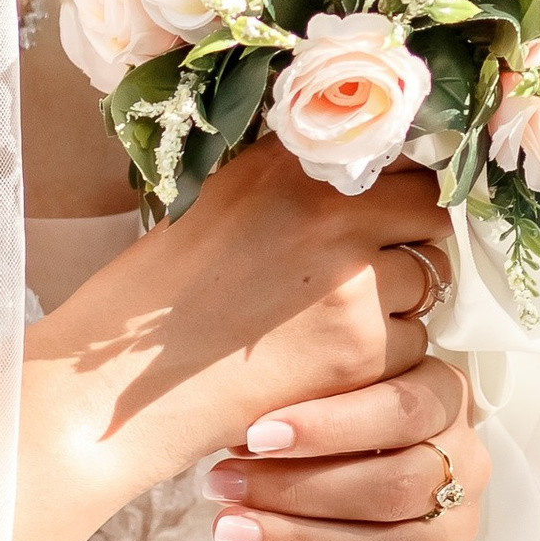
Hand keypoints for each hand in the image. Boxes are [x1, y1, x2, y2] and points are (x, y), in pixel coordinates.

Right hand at [12, 141, 449, 540]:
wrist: (112, 390)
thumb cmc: (153, 304)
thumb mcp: (221, 206)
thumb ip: (297, 185)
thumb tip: (371, 177)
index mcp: (287, 162)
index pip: (397, 151)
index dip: (399, 183)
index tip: (390, 209)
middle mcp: (328, 207)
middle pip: (427, 211)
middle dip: (410, 240)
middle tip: (370, 273)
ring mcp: (352, 277)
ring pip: (426, 283)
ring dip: (397, 304)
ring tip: (330, 327)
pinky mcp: (360, 346)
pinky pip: (412, 345)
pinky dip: (381, 362)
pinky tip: (323, 368)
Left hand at [200, 351, 487, 540]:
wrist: (354, 475)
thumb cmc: (333, 421)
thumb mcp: (328, 394)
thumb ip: (305, 392)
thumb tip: (235, 418)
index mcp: (444, 394)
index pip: (398, 410)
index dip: (327, 426)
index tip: (255, 435)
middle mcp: (465, 458)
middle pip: (392, 484)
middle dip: (296, 489)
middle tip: (221, 486)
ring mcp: (459, 522)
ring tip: (231, 532)